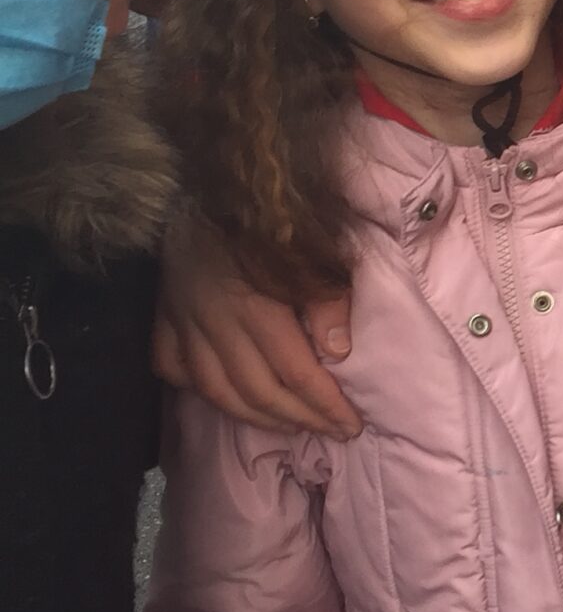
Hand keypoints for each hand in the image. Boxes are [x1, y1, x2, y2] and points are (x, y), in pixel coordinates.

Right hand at [154, 215, 360, 437]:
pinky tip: (223, 397)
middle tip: (330, 432)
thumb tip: (337, 353)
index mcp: (256, 304)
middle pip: (257, 391)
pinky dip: (196, 388)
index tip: (352, 425)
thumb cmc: (268, 212)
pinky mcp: (161, 315)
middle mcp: (215, 321)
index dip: (325, 405)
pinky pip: (172, 366)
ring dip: (255, 416)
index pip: (296, 372)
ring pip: (216, 390)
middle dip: (299, 418)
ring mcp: (183, 321)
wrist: (202, 179)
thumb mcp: (313, 248)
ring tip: (289, 426)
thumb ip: (327, 300)